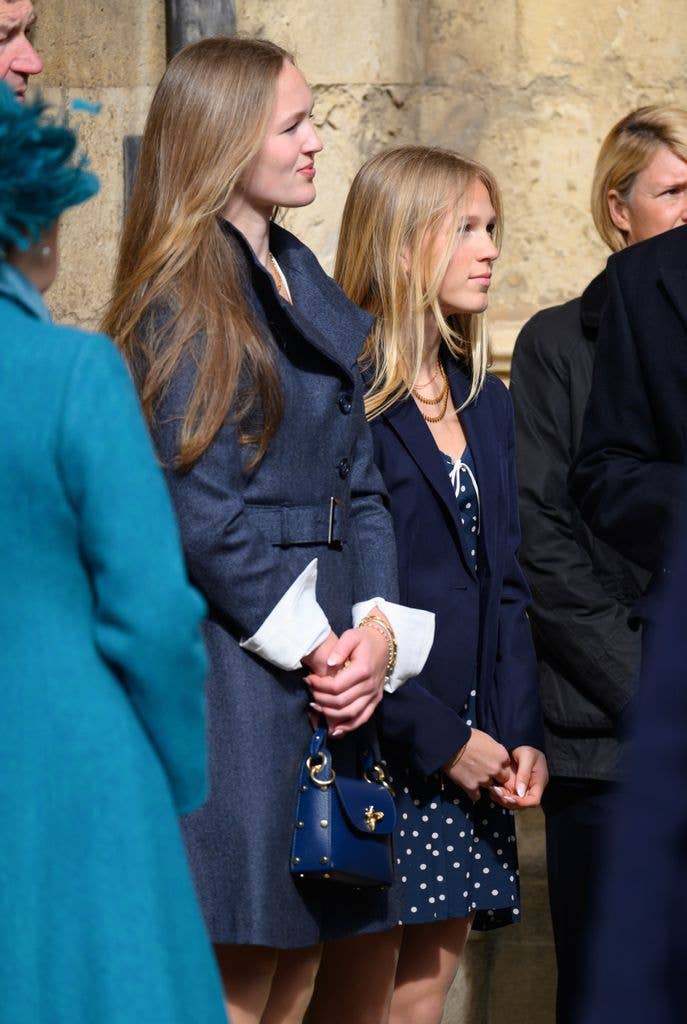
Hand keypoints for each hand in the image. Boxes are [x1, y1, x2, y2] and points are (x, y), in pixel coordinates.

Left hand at [304, 617, 388, 736]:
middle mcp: (370, 686)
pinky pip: (362, 719)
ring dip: (330, 714)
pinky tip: (334, 730)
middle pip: (340, 702)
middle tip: (310, 691)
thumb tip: (329, 664)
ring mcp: (374, 695)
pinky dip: (348, 727)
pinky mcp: (375, 701)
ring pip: (350, 714)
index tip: (309, 679)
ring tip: (315, 706)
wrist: (384, 645)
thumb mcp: (352, 636)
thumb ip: (340, 648)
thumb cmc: (364, 640)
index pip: (336, 686)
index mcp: (363, 670)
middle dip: (320, 699)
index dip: (319, 685)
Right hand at [443, 728, 514, 801]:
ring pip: (489, 787)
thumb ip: (494, 750)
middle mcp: (495, 769)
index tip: (492, 762)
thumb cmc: (467, 736)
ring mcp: (484, 779)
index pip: (507, 765)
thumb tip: (494, 755)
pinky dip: (473, 793)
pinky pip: (477, 796)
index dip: (499, 764)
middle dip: (495, 776)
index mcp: (501, 755)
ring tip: (473, 775)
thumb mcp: (486, 739)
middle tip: (485, 771)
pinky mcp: (471, 786)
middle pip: (502, 779)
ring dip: (483, 783)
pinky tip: (468, 786)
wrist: (450, 742)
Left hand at [490, 746, 547, 807]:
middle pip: (522, 804)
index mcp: (538, 783)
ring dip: (502, 799)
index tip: (510, 798)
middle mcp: (530, 789)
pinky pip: (506, 796)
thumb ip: (524, 774)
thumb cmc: (527, 749)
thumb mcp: (527, 757)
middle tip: (497, 793)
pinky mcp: (512, 787)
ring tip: (493, 790)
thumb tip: (520, 793)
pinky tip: (492, 789)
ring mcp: (521, 789)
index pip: (534, 800)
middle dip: (509, 802)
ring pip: (513, 802)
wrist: (520, 743)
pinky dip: (499, 795)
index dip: (522, 803)